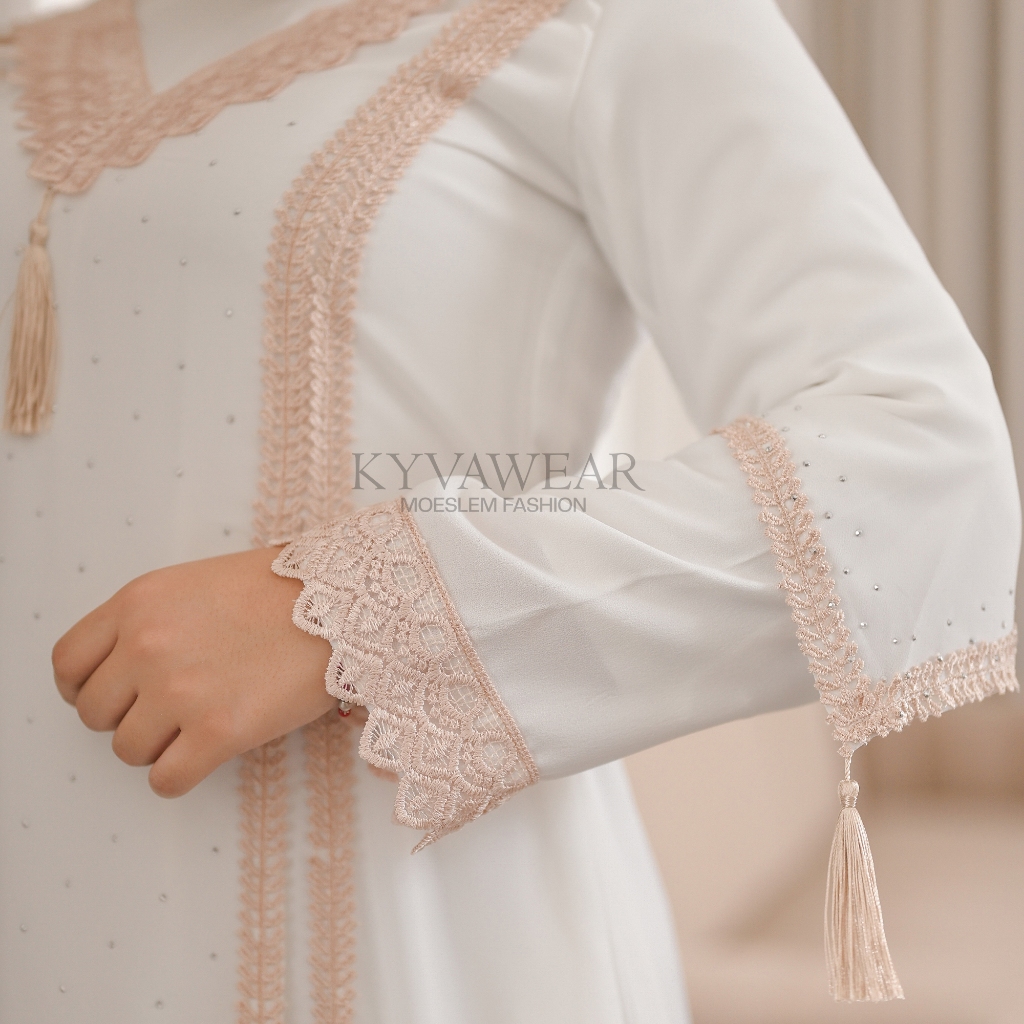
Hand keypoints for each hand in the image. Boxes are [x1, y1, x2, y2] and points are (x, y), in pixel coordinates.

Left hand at [52, 548, 335, 796]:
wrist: (343, 601)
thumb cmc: (281, 590)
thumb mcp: (196, 584)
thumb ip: (150, 621)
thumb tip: (125, 671)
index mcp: (137, 604)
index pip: (68, 664)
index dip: (84, 688)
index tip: (110, 696)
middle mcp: (146, 647)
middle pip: (95, 713)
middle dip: (127, 717)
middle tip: (167, 710)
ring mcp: (179, 691)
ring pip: (128, 750)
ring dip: (158, 746)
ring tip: (198, 724)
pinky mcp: (217, 732)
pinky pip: (165, 781)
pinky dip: (180, 775)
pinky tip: (208, 752)